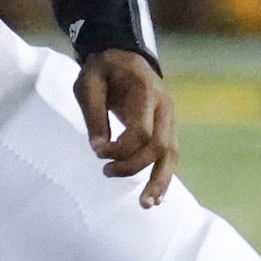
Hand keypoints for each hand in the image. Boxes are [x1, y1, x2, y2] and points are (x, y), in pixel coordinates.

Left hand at [75, 50, 175, 206]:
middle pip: (160, 146)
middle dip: (135, 167)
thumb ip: (93, 114)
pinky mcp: (166, 128)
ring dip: (160, 182)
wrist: (124, 55)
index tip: (98, 151)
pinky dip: (164, 177)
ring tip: (146, 205)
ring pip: (172, 155)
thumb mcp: (89, 83)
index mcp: (147, 92)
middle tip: (106, 173)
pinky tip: (156, 198)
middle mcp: (164, 107)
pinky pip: (170, 156)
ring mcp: (169, 118)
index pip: (142, 131)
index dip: (120, 148)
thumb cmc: (103, 70)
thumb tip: (98, 149)